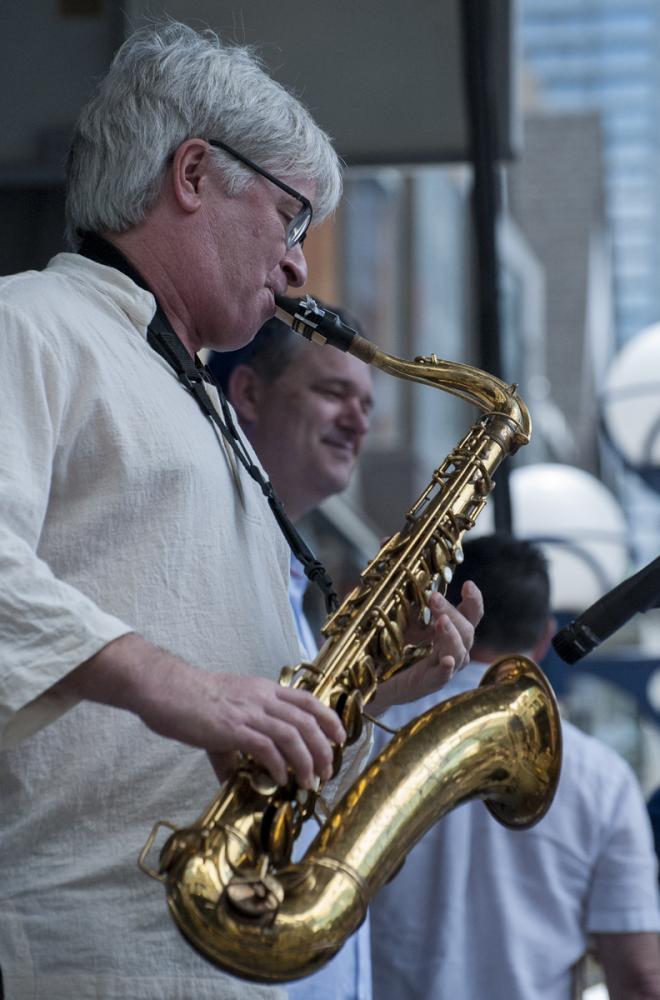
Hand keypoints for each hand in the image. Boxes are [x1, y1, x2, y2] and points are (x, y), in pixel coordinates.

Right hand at [143, 670, 345, 790]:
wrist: (168, 689)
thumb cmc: (192, 700)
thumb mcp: (226, 712)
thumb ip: (236, 743)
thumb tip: (234, 776)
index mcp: (264, 690)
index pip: (308, 700)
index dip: (329, 719)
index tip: (339, 738)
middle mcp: (262, 698)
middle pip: (308, 721)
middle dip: (323, 749)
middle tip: (327, 772)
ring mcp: (249, 712)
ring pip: (293, 735)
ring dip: (306, 762)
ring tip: (309, 782)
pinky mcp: (233, 729)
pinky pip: (266, 748)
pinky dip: (279, 766)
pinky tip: (280, 780)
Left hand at [369, 580, 482, 714]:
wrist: (369, 680)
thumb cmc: (388, 647)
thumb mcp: (397, 617)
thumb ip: (403, 596)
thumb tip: (392, 553)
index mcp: (447, 632)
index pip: (470, 616)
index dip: (473, 601)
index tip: (467, 584)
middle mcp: (451, 650)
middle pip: (467, 632)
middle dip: (453, 612)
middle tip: (434, 597)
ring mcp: (440, 669)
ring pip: (459, 653)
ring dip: (451, 635)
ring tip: (441, 621)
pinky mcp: (425, 685)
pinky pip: (441, 678)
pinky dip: (445, 670)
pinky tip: (446, 661)